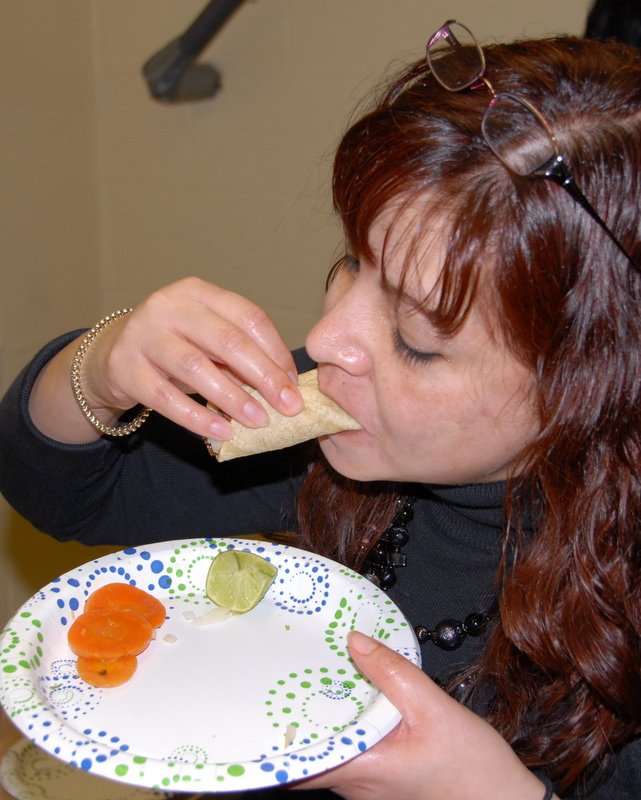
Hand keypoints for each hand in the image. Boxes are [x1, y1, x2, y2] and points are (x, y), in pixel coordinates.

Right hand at [30, 277, 303, 442]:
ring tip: (259, 420)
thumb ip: (240, 354)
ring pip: (196, 367)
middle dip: (264, 377)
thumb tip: (286, 386)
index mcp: (198, 292)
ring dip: (234, 397)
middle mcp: (169, 306)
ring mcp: (144, 335)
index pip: (249, 317)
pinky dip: (197, 417)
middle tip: (289, 407)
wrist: (111, 355)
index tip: (295, 384)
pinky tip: (222, 431)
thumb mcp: (206, 339)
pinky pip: (166, 397)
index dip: (276, 352)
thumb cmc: (174, 346)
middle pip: (227, 340)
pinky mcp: (125, 368)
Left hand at [297, 631, 549, 799]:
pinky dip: (347, 721)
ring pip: (330, 746)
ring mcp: (367, 784)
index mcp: (361, 770)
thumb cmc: (474, 771)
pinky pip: (350, 747)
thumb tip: (355, 641)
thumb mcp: (434, 709)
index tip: (265, 699)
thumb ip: (392, 672)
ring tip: (320, 672)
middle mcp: (356, 784)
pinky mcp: (380, 777)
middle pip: (310, 748)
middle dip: (299, 709)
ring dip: (325, 714)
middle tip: (293, 669)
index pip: (296, 762)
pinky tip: (354, 694)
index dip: (275, 733)